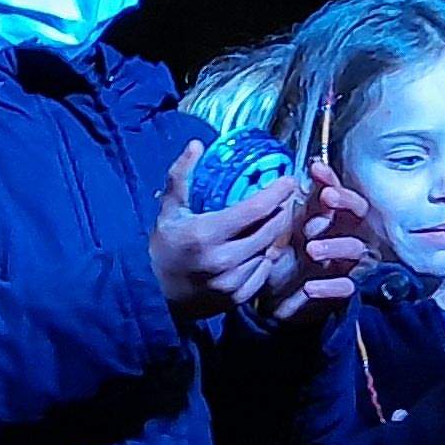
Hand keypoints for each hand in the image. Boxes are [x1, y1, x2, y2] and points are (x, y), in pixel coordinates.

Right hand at [151, 140, 301, 318]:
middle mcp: (223, 260)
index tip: (289, 180)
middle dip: (281, 211)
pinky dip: (264, 257)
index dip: (277, 193)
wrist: (155, 295)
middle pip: (270, 230)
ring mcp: (232, 282)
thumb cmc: (163, 248)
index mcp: (206, 234)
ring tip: (271, 222)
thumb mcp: (168, 210)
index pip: (255, 210)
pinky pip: (263, 272)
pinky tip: (259, 248)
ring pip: (269, 251)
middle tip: (283, 199)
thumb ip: (182, 176)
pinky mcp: (237, 298)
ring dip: (274, 235)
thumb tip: (196, 145)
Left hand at [239, 162, 374, 326]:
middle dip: (345, 201)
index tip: (316, 169)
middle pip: (358, 212)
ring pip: (355, 248)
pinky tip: (309, 287)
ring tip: (311, 249)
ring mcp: (345, 263)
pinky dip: (329, 287)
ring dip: (335, 245)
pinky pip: (345, 287)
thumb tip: (286, 182)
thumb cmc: (279, 261)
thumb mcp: (279, 232)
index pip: (336, 192)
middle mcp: (342, 236)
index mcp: (326, 218)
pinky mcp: (341, 291)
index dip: (330, 179)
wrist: (272, 302)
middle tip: (328, 197)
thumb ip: (286, 210)